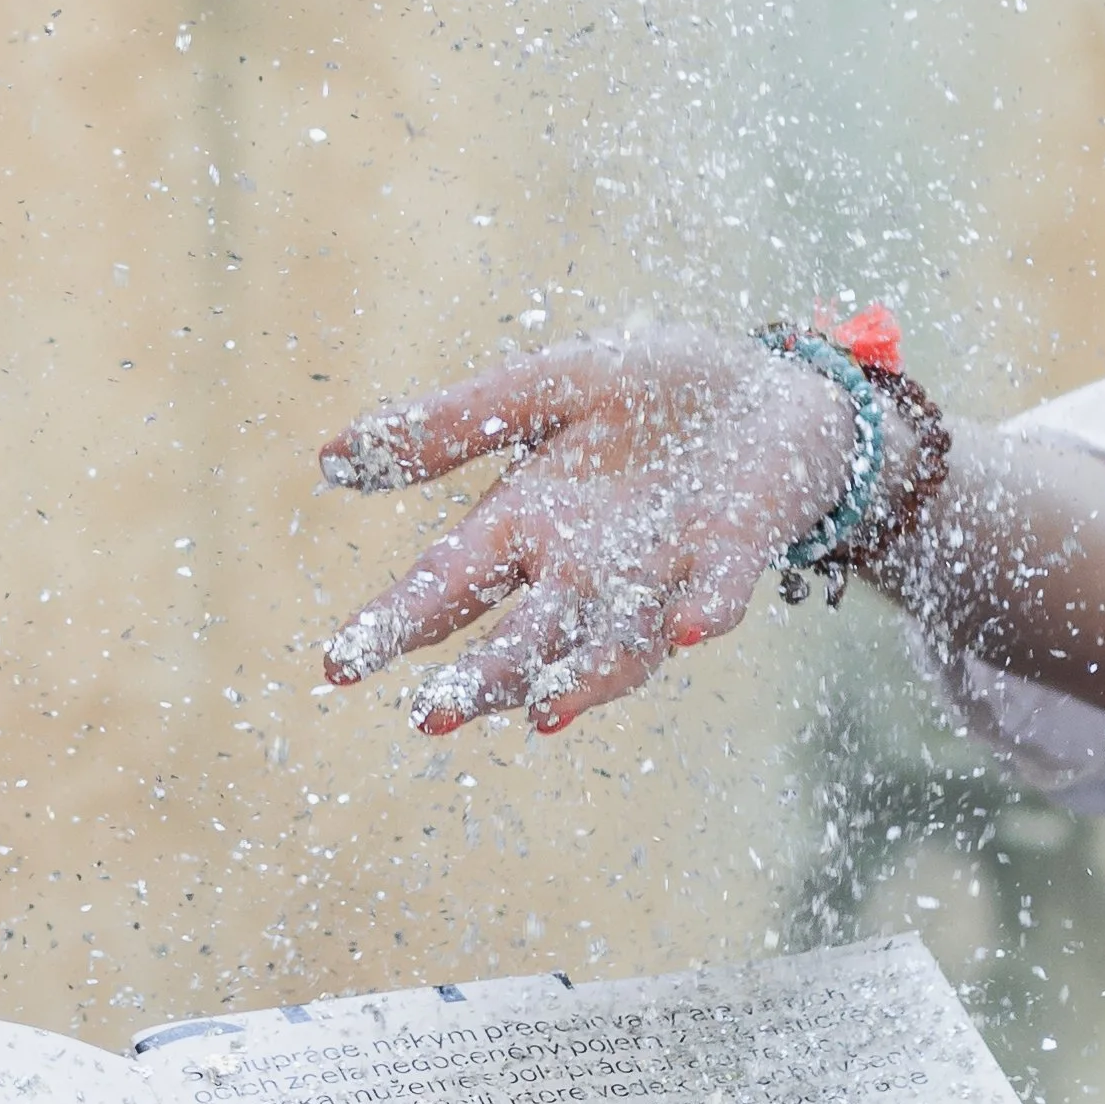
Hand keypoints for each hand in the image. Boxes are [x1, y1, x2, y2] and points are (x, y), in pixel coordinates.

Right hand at [321, 328, 850, 732]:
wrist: (776, 388)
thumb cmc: (654, 393)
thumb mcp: (545, 386)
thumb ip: (453, 423)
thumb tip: (327, 458)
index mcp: (527, 525)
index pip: (445, 585)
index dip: (393, 625)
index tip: (337, 665)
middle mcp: (586, 569)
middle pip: (523, 636)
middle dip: (481, 677)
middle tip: (432, 717)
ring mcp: (662, 572)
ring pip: (615, 642)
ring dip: (584, 677)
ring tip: (542, 711)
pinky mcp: (734, 554)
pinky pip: (718, 593)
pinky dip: (705, 610)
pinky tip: (691, 628)